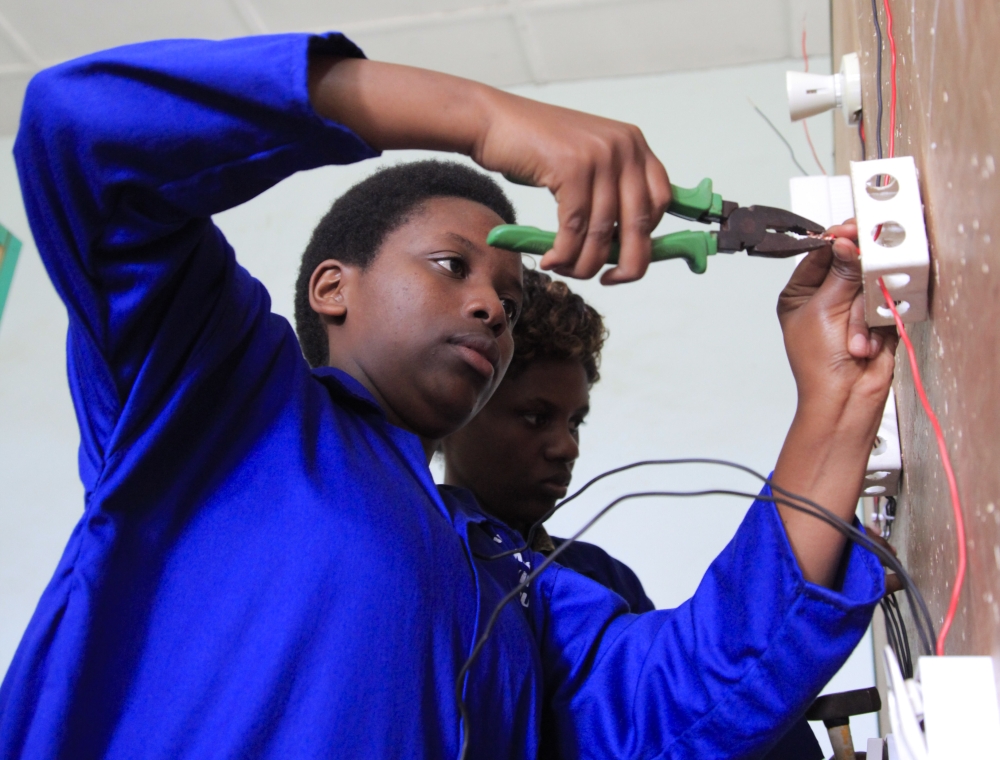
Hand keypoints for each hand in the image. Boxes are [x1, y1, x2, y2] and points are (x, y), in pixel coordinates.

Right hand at [471, 91, 671, 283]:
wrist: (492, 121)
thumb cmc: (534, 148)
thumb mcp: (585, 164)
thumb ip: (609, 193)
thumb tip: (626, 247)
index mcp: (633, 144)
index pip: (662, 201)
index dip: (648, 238)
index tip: (627, 261)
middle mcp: (624, 146)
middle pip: (641, 223)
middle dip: (627, 264)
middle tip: (608, 281)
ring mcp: (599, 156)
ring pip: (603, 233)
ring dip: (583, 263)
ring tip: (564, 269)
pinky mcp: (572, 168)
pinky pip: (574, 229)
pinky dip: (563, 253)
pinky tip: (550, 259)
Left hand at [778, 220, 897, 418]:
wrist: (846, 399)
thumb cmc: (819, 365)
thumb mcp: (824, 310)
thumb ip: (841, 272)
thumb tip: (847, 242)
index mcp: (800, 293)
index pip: (819, 254)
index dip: (836, 241)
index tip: (852, 230)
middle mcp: (825, 298)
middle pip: (849, 267)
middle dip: (854, 288)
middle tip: (858, 294)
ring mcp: (851, 309)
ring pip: (870, 286)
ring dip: (864, 317)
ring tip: (853, 342)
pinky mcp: (875, 320)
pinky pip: (886, 305)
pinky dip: (878, 326)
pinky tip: (866, 346)